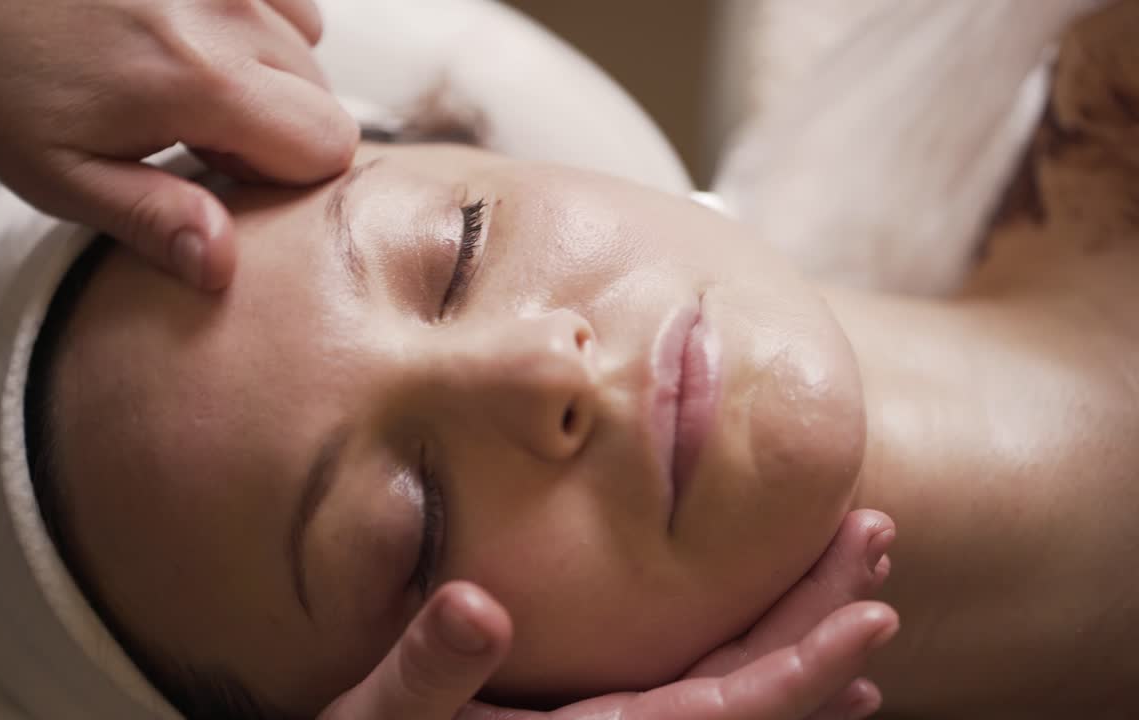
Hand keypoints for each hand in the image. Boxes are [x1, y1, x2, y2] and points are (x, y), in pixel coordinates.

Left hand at [0, 0, 357, 288]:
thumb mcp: (59, 173)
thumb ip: (152, 220)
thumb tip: (222, 266)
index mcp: (200, 80)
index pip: (326, 144)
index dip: (286, 178)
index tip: (227, 177)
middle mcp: (227, 12)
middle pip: (324, 96)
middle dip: (279, 131)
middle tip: (199, 137)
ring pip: (307, 43)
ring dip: (270, 76)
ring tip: (195, 87)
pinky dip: (256, 27)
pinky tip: (198, 43)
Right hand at [319, 510, 896, 719]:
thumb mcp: (378, 717)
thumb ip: (424, 673)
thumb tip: (478, 606)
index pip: (723, 715)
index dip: (803, 668)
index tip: (874, 615)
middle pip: (756, 701)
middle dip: (824, 626)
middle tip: (877, 543)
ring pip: (743, 702)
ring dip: (809, 643)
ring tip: (863, 580)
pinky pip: (711, 705)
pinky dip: (772, 682)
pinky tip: (822, 673)